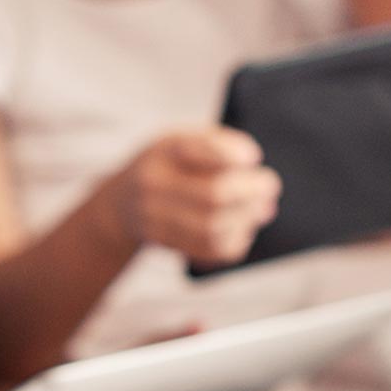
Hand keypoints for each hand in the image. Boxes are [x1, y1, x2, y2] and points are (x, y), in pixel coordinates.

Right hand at [102, 128, 281, 269]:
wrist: (120, 205)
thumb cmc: (166, 166)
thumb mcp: (184, 140)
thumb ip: (220, 145)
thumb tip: (256, 171)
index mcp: (165, 149)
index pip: (206, 150)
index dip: (237, 156)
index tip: (253, 158)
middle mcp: (154, 184)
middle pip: (213, 195)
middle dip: (251, 193)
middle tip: (269, 186)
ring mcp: (154, 217)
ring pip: (212, 228)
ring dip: (246, 221)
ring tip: (261, 209)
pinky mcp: (162, 242)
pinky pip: (208, 250)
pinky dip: (234, 242)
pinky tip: (242, 230)